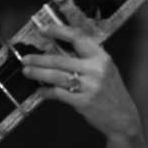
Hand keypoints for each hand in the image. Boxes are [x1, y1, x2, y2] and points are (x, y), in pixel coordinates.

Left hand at [20, 24, 141, 141]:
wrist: (122, 117)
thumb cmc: (109, 90)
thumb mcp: (103, 69)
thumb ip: (82, 58)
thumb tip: (51, 49)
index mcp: (101, 57)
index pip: (78, 37)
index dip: (58, 31)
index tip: (42, 30)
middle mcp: (96, 69)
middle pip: (60, 60)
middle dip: (39, 59)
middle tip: (25, 58)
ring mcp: (90, 87)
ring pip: (56, 76)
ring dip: (38, 74)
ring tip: (26, 71)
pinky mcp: (83, 102)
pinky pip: (58, 94)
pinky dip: (46, 92)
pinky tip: (40, 90)